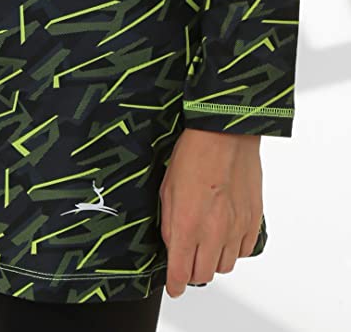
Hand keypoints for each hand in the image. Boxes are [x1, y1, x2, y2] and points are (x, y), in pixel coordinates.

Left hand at [159, 127, 263, 297]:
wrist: (224, 134)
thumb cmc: (193, 155)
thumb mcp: (167, 190)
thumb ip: (170, 225)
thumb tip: (172, 247)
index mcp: (188, 225)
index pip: (181, 272)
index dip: (175, 285)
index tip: (173, 287)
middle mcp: (214, 232)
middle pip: (203, 274)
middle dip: (191, 272)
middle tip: (186, 260)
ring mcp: (237, 227)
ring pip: (225, 266)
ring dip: (212, 261)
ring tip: (205, 244)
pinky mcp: (254, 220)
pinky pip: (244, 251)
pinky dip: (233, 249)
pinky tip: (224, 235)